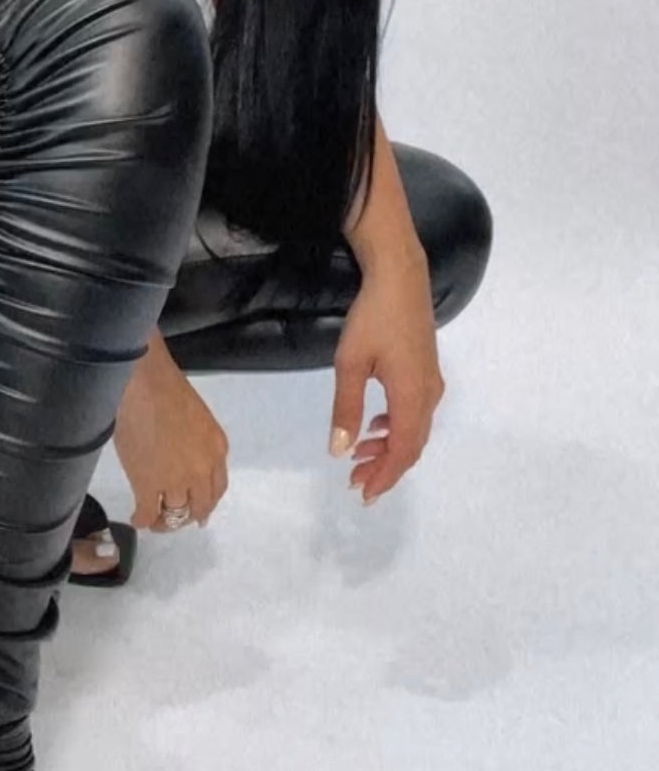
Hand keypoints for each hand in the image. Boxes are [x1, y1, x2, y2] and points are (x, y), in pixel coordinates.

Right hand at [113, 334, 228, 530]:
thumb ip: (200, 445)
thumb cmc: (168, 391)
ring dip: (163, 521)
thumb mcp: (200, 421)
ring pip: (174, 514)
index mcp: (217, 451)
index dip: (206, 504)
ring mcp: (175, 481)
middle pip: (199, 507)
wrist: (146, 385)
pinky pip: (148, 514)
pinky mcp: (148, 485)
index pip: (217, 489)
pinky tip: (137, 519)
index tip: (198, 514)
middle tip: (172, 520)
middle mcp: (201, 471)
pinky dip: (142, 520)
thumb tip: (185, 464)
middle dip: (186, 517)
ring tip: (152, 520)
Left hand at [329, 249, 445, 504]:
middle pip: (411, 446)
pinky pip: (416, 413)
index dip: (383, 476)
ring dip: (389, 448)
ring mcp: (431, 382)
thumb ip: (346, 409)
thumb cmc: (373, 318)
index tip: (362, 493)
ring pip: (415, 430)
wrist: (400, 277)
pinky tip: (376, 425)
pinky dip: (396, 428)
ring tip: (360, 457)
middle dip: (385, 468)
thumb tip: (340, 451)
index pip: (401, 451)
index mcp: (411, 397)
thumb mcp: (350, 363)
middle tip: (356, 482)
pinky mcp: (427, 371)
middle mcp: (428, 395)